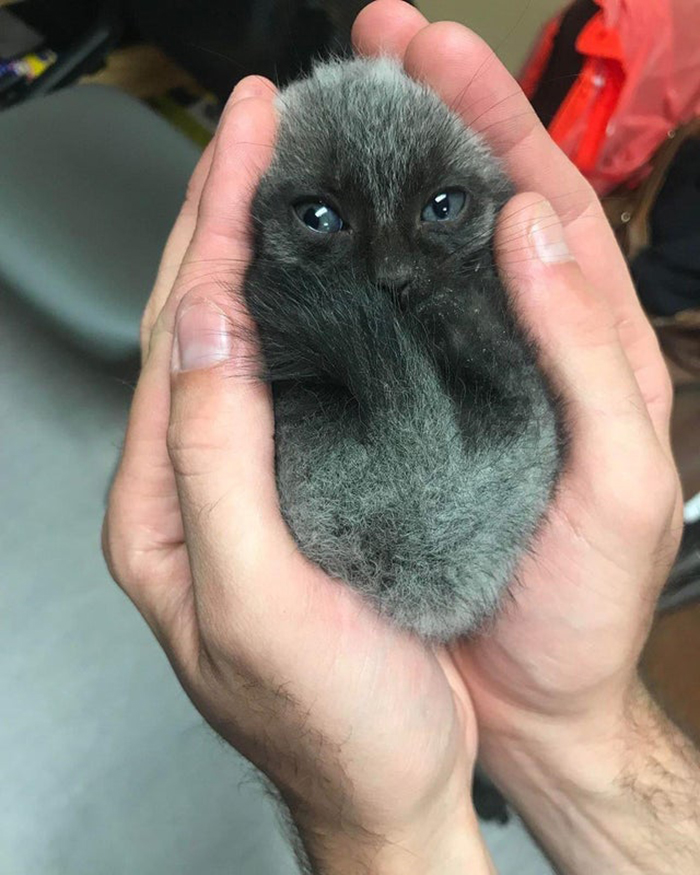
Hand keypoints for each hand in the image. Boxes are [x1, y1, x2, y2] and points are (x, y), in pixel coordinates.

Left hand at [103, 76, 493, 873]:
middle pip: (198, 323)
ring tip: (286, 180)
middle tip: (263, 130)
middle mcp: (193, 486)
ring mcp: (246, 485)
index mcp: (164, 509)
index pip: (177, 337)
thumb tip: (210, 337)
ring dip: (260, 255)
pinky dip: (301, 315)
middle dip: (226, 216)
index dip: (212, 230)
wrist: (392, 783)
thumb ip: (216, 467)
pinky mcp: (298, 492)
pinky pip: (288, 379)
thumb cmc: (331, 725)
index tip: (247, 146)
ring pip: (242, 342)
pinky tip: (326, 280)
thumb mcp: (257, 602)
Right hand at [354, 4, 696, 872]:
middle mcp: (523, 349)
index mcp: (588, 349)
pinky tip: (317, 253)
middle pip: (478, 208)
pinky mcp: (417, 422)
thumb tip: (532, 229)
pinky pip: (384, 337)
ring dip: (386, 189)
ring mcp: (464, 380)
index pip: (540, 201)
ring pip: (423, 262)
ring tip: (336, 126)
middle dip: (430, 119)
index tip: (433, 53)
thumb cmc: (584, 608)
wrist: (538, 697)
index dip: (489, 118)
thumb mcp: (617, 479)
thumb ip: (589, 353)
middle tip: (373, 53)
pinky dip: (354, 285)